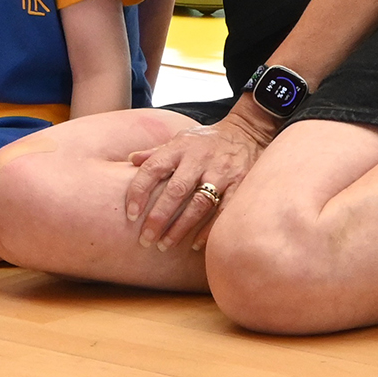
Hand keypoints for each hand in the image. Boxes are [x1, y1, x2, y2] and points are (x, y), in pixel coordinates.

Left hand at [123, 109, 269, 251]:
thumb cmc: (206, 140)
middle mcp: (199, 159)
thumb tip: (131, 159)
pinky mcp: (241, 183)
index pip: (153, 168)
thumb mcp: (181, 138)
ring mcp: (221, 172)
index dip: (139, 191)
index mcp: (180, 147)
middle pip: (176, 190)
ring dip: (181, 227)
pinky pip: (224, 210)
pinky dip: (209, 229)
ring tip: (166, 244)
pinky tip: (197, 244)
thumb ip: (157, 152)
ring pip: (199, 203)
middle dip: (159, 216)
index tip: (131, 214)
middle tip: (146, 238)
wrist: (247, 132)